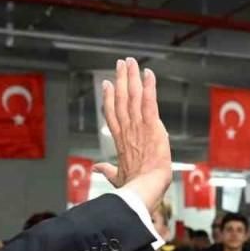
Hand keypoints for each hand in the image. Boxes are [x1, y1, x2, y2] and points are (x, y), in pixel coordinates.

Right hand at [94, 57, 171, 213]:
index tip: (107, 84)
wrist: (144, 188)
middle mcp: (126, 129)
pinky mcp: (152, 126)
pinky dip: (149, 86)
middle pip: (120, 99)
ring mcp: (138, 126)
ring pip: (132, 96)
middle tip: (121, 63)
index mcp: (119, 140)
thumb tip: (97, 168)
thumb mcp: (117, 177)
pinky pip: (149, 102)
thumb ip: (108, 170)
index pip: (112, 114)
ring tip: (130, 62)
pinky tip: (148, 73)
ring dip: (131, 77)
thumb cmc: (133, 186)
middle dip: (120, 79)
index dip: (108, 97)